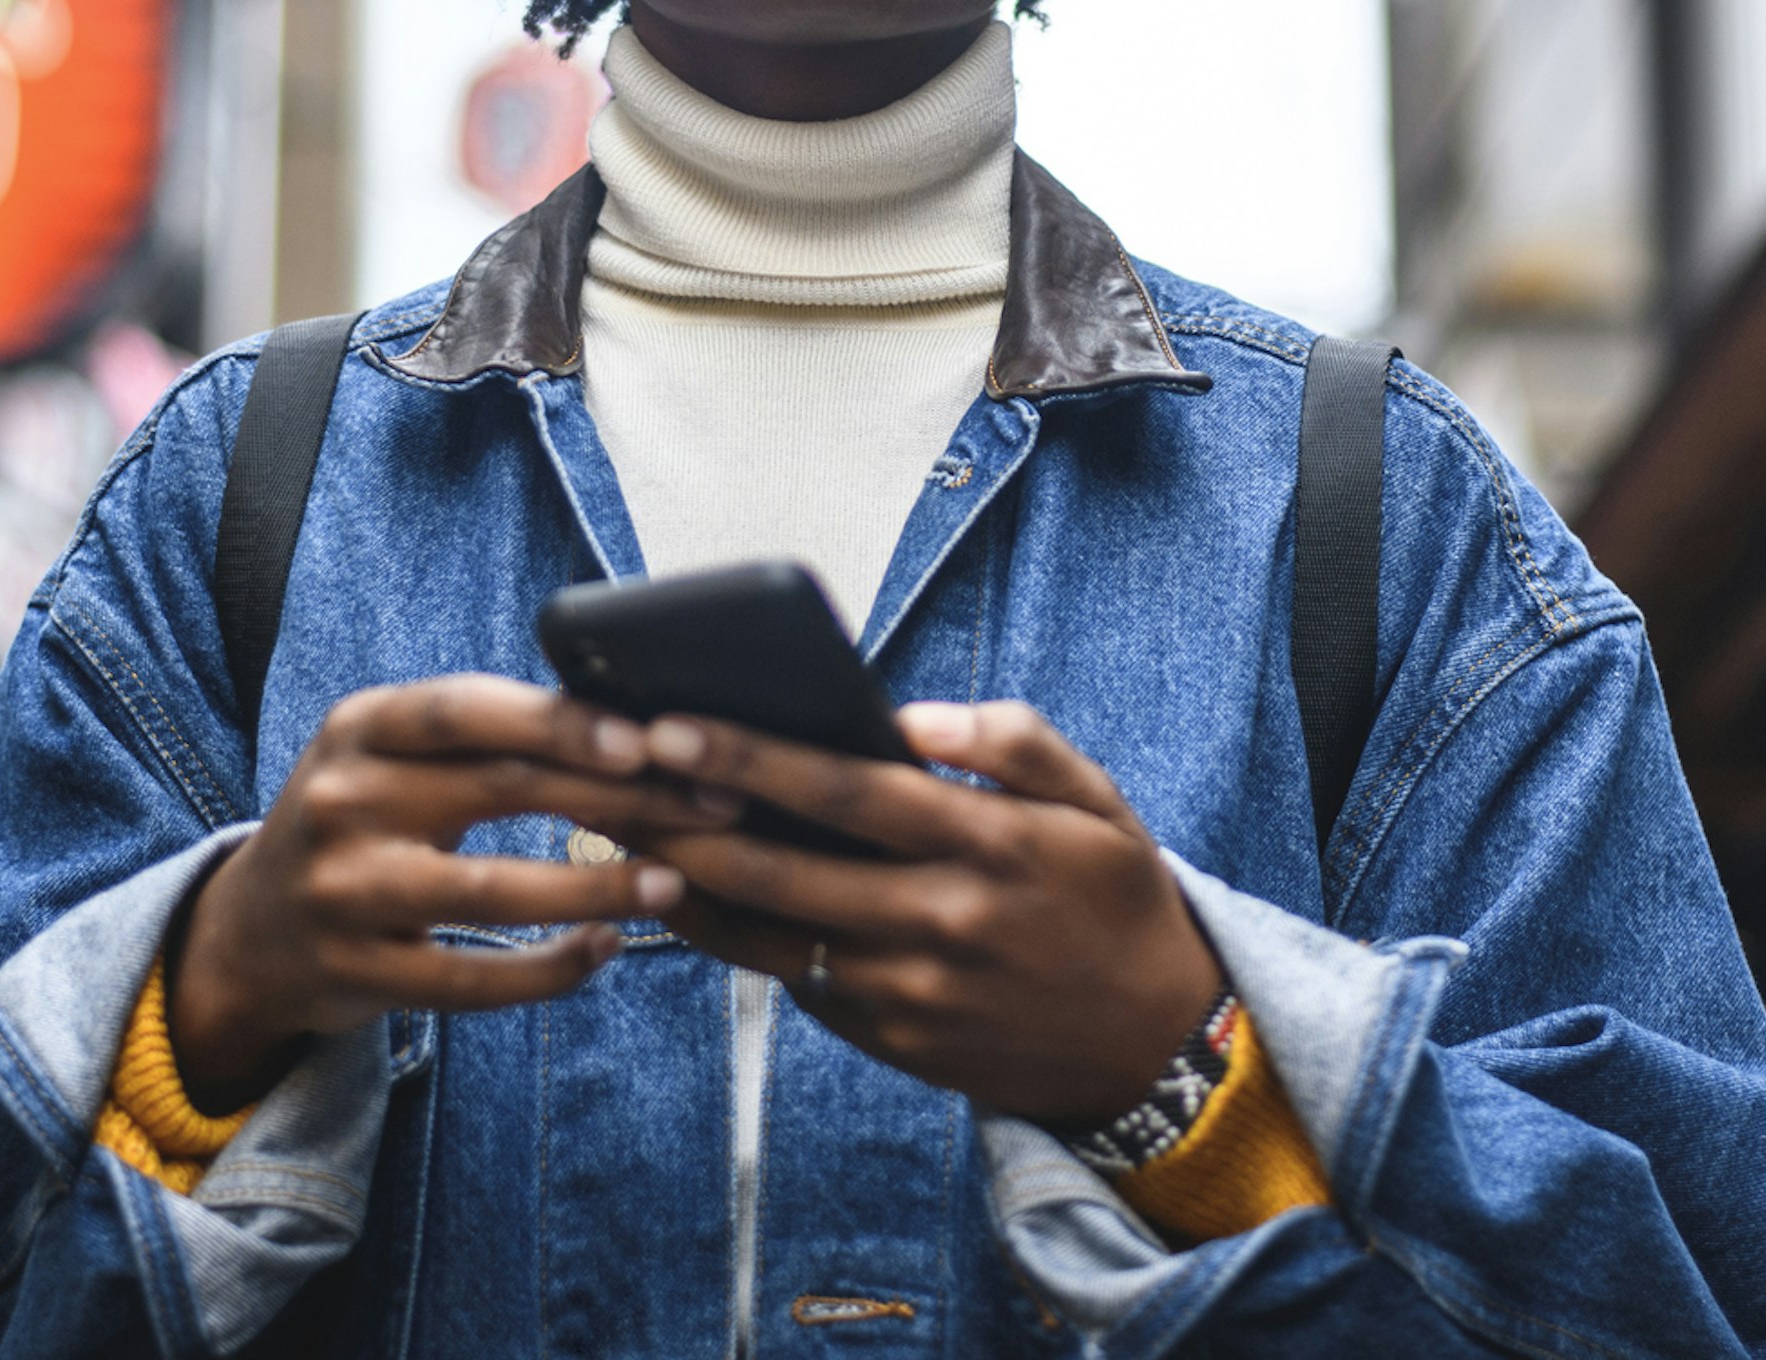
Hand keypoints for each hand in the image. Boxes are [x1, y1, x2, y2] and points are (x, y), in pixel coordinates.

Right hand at [168, 676, 735, 1108]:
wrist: (251, 933)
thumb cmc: (362, 822)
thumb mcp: (391, 756)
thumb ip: (481, 735)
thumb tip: (632, 720)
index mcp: (359, 727)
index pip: (467, 710)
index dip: (561, 721)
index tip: (649, 739)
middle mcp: (342, 801)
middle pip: (498, 788)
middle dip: (615, 797)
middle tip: (704, 804)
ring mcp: (345, 892)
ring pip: (489, 891)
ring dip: (593, 887)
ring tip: (672, 881)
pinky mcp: (357, 974)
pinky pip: (471, 979)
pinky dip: (549, 969)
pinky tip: (606, 949)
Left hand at [629, 700, 1222, 1128]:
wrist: (1155, 1049)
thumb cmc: (1117, 903)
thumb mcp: (1098, 804)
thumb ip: (1013, 744)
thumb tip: (914, 717)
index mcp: (990, 846)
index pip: (846, 792)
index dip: (750, 758)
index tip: (672, 725)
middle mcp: (941, 922)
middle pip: (783, 867)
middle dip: (687, 818)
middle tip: (610, 775)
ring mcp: (910, 993)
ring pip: (769, 935)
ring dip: (689, 884)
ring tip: (626, 832)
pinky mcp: (892, 1040)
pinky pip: (796, 981)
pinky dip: (739, 938)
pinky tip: (691, 893)